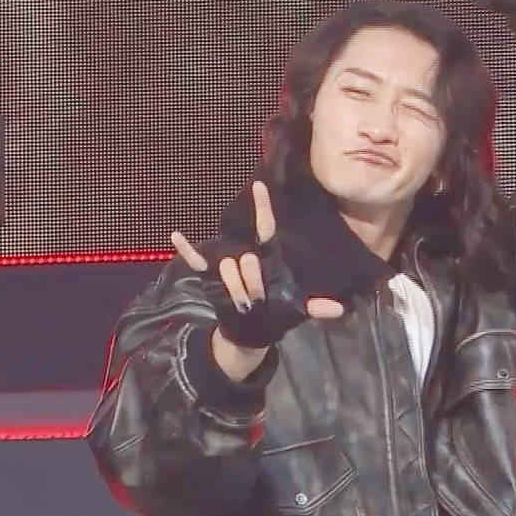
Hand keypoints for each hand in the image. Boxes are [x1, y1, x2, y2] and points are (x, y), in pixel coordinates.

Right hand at [169, 181, 344, 350]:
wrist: (251, 330)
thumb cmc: (276, 313)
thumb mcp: (297, 309)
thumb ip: (316, 308)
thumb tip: (339, 309)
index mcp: (267, 257)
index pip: (265, 226)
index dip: (263, 208)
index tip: (260, 186)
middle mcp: (246, 254)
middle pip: (246, 260)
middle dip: (250, 281)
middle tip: (255, 298)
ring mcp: (226, 263)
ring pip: (227, 269)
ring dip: (234, 290)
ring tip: (241, 305)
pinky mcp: (209, 275)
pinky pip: (196, 259)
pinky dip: (186, 248)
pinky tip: (176, 235)